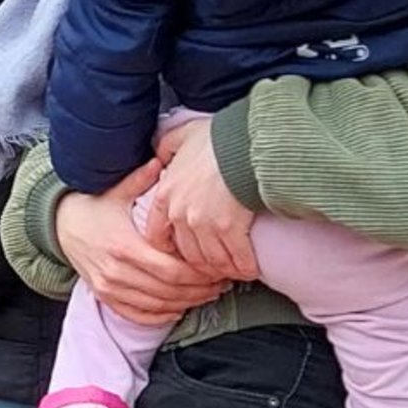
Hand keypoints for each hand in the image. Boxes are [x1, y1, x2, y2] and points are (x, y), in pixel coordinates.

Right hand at [55, 163, 227, 325]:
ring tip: (205, 295)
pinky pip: (136, 314)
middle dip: (198, 291)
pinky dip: (159, 316)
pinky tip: (177, 309)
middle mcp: (116, 271)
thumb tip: (160, 161)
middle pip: (168, 290)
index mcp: (124, 246)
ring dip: (184, 303)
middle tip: (219, 285)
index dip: (198, 275)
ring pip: (156, 305)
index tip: (216, 270)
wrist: (60, 225)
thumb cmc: (92, 207)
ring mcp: (108, 287)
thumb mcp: (115, 191)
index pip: (171, 270)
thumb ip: (139, 179)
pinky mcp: (103, 296)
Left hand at [148, 118, 259, 280]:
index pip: (156, 234)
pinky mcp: (230, 228)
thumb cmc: (215, 138)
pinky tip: (250, 269)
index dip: (168, 248)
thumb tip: (162, 151)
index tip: (179, 253)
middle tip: (212, 268)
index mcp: (165, 196)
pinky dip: (244, 266)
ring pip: (210, 259)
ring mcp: (204, 224)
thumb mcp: (182, 136)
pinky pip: (236, 257)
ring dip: (222, 269)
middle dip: (200, 264)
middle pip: (186, 252)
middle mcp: (180, 214)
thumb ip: (168, 146)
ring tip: (232, 270)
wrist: (242, 143)